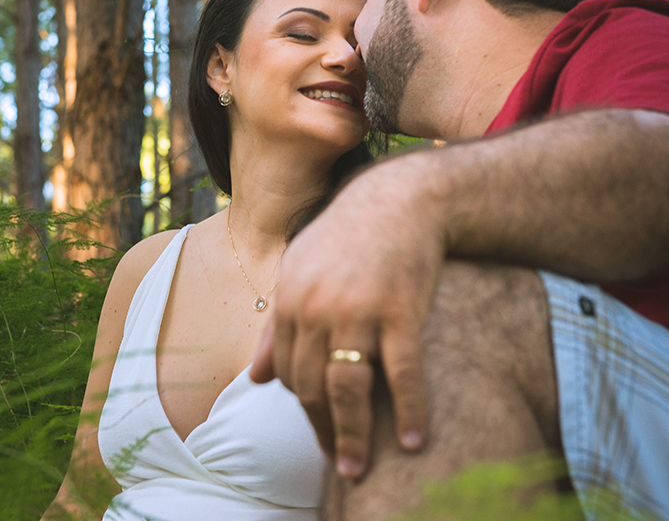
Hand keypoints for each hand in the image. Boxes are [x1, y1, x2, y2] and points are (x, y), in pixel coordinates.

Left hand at [249, 155, 444, 478]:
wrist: (400, 200)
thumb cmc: (348, 239)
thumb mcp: (300, 273)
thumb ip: (278, 326)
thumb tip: (257, 377)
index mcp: (290, 301)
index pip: (288, 374)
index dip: (305, 408)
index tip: (322, 430)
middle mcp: (317, 308)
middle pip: (312, 388)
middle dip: (324, 431)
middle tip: (339, 465)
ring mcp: (358, 310)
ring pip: (348, 389)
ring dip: (353, 437)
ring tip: (358, 468)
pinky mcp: (400, 311)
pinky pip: (401, 374)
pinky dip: (407, 411)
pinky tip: (411, 440)